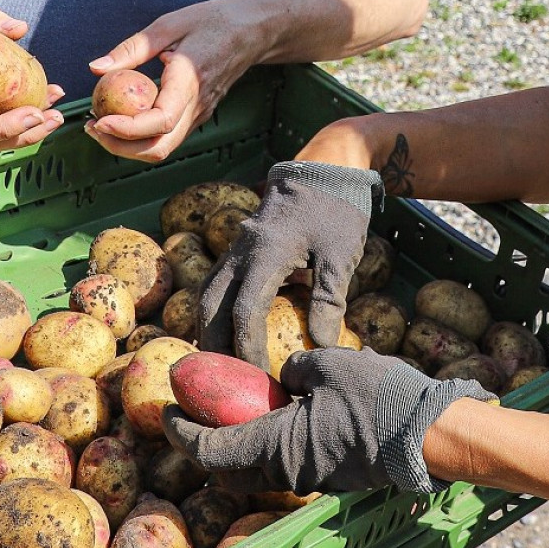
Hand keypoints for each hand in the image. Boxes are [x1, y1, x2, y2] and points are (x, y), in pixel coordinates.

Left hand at [85, 0, 273, 162]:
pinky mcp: (199, 114)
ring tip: (100, 125)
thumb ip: (132, 48)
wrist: (253, 31)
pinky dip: (142, 137)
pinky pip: (169, 136)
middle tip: (92, 129)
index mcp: (190, 81)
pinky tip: (123, 118)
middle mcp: (197, 106)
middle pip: (159, 148)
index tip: (99, 120)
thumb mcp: (169, 24)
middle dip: (120, 147)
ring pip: (163, 148)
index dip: (126, 129)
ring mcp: (200, 114)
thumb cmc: (213, 21)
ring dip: (129, 146)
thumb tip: (96, 68)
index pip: (159, 121)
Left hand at [163, 346, 492, 494]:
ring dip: (237, 441)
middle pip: (228, 470)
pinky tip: (275, 409)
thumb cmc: (379, 397)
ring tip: (233, 405)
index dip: (182, 433)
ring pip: (256, 468)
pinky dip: (267, 439)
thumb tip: (284, 373)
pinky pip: (284, 461)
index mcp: (276, 446)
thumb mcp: (328, 365)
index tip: (166, 412)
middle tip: (195, 412)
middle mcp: (287, 471)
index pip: (211, 452)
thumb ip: (295, 367)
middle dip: (204, 444)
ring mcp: (311, 476)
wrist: (430, 434)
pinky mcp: (330, 474)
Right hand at [197, 161, 378, 372]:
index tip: (262, 377)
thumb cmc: (337, 209)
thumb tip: (321, 347)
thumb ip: (328, 302)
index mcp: (266, 252)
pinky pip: (218, 283)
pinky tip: (227, 332)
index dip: (249, 349)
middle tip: (227, 380)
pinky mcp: (241, 247)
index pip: (245, 311)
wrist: (326, 167)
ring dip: (209, 329)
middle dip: (215, 345)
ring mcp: (237, 247)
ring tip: (220, 363)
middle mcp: (242, 250)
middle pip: (211, 305)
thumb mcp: (340, 256)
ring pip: (208, 293)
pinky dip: (217, 311)